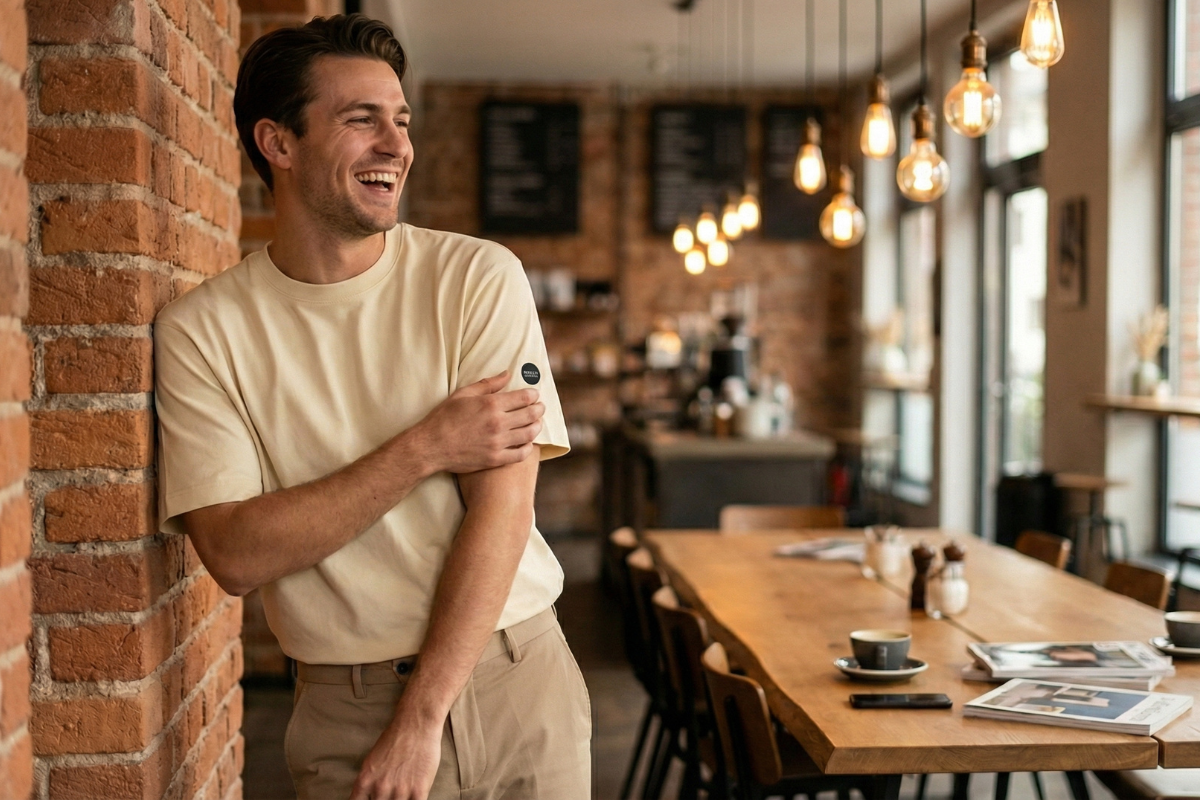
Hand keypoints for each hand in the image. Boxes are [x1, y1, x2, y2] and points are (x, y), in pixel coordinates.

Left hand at [350, 717, 441, 799]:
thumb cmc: (395, 738)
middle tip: (390, 792)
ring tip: (402, 792)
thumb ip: (369, 781)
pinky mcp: (418, 791)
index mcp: (365, 780)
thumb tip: (369, 796)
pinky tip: (413, 797)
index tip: (372, 799)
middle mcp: (380, 788)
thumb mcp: (372, 760)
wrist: (416, 724)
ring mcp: (400, 791)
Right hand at [412, 371, 544, 473]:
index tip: (534, 395)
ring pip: (529, 434)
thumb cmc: (444, 418)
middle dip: (539, 409)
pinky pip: (521, 454)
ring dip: (537, 427)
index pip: (524, 398)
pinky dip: (528, 448)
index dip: (533, 395)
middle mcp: (498, 423)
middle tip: (540, 407)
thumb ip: (488, 384)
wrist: (430, 446)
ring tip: (537, 423)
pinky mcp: (495, 459)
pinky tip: (527, 443)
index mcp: (491, 404)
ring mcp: (498, 443)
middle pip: (530, 415)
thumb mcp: (463, 394)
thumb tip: (507, 373)